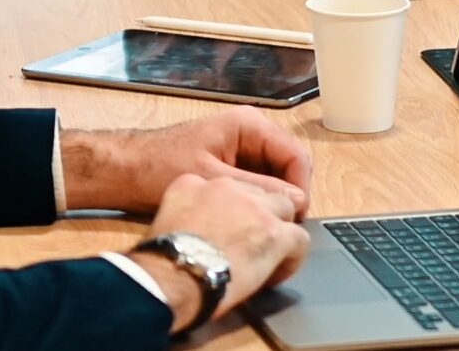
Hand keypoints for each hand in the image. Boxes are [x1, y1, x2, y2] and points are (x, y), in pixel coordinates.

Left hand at [64, 108, 313, 215]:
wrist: (123, 171)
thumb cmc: (158, 167)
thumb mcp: (213, 181)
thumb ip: (257, 190)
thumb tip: (295, 202)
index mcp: (248, 125)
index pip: (296, 154)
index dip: (301, 187)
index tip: (295, 217)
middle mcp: (249, 132)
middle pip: (289, 165)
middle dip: (289, 196)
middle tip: (282, 226)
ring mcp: (240, 148)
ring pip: (275, 177)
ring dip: (274, 200)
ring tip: (266, 226)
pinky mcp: (230, 164)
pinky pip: (257, 182)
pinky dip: (258, 201)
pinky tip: (249, 220)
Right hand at [129, 174, 311, 331]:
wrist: (169, 278)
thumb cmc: (159, 261)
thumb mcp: (162, 222)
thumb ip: (185, 216)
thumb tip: (198, 233)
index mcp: (193, 182)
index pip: (226, 187)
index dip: (232, 210)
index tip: (228, 230)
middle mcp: (226, 187)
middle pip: (258, 194)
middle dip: (260, 217)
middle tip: (252, 244)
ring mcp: (254, 208)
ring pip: (284, 210)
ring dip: (279, 233)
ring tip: (269, 257)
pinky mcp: (275, 233)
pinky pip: (299, 239)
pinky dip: (293, 257)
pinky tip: (279, 271)